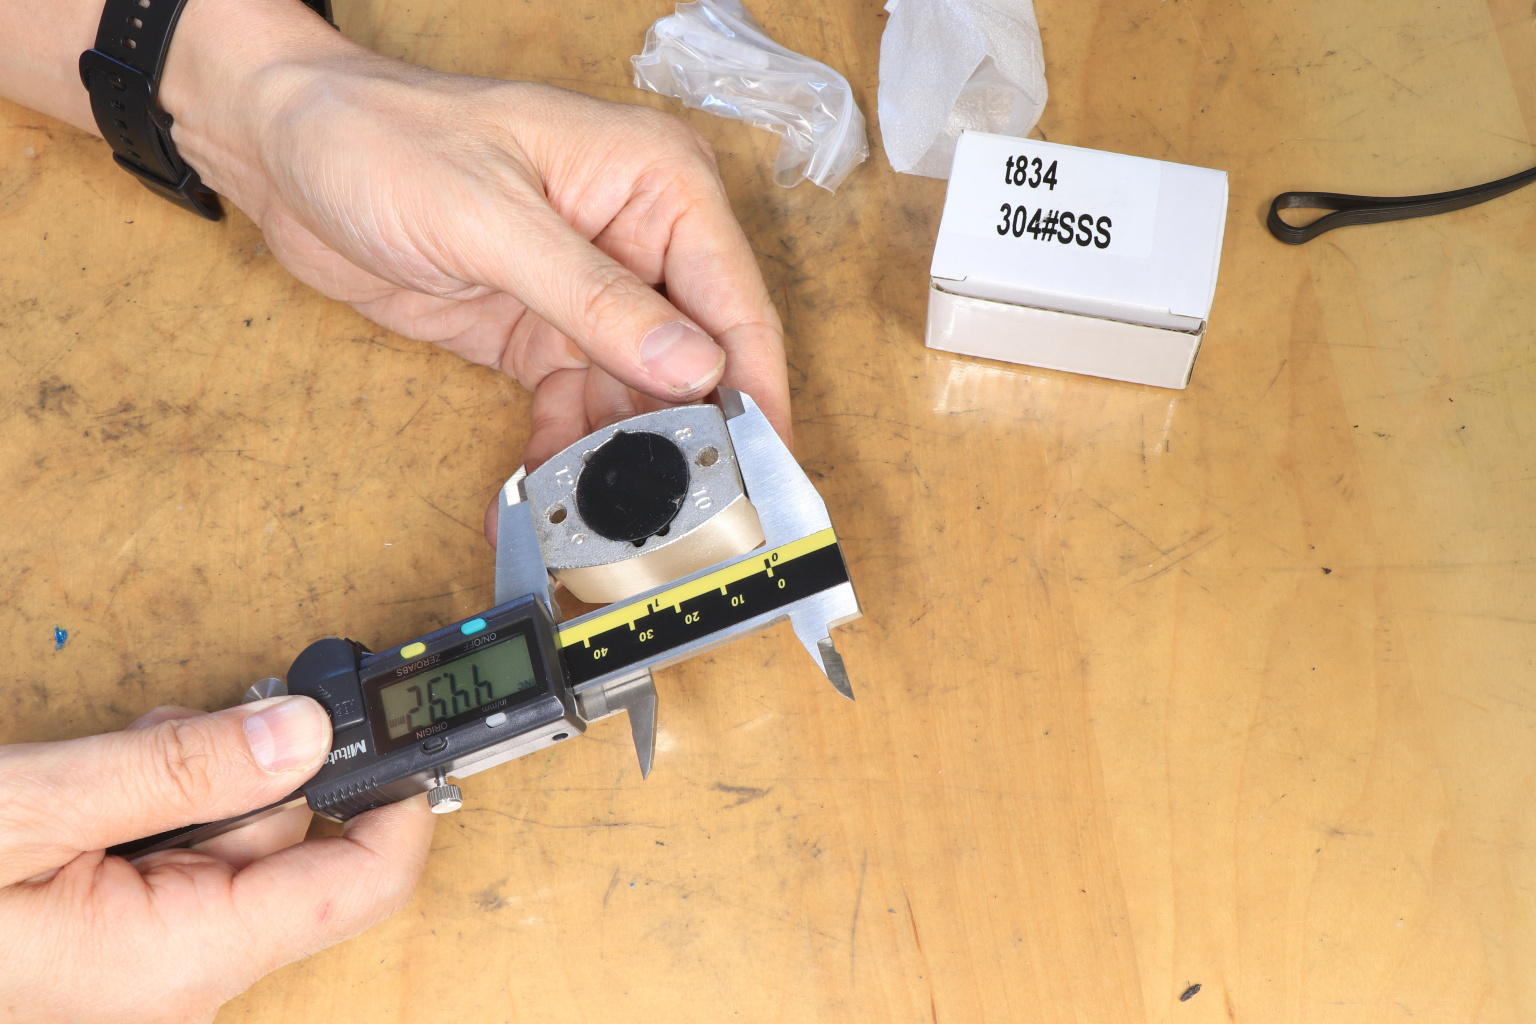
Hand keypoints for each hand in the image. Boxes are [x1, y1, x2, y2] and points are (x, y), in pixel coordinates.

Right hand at [0, 698, 434, 1023]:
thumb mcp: (39, 808)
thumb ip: (182, 768)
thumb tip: (306, 729)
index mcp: (183, 960)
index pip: (360, 885)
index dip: (399, 802)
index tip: (404, 726)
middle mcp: (183, 976)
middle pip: (296, 849)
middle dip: (256, 772)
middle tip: (183, 732)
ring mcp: (151, 963)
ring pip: (239, 842)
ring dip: (197, 783)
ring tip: (116, 766)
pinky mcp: (122, 942)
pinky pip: (186, 858)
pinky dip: (164, 808)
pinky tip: (104, 794)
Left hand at [160, 0, 790, 479]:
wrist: (283, 149)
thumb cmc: (381, 138)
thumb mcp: (492, 218)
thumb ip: (594, 297)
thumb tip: (692, 366)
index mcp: (655, 182)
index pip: (733, 298)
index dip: (755, 387)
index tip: (765, 465)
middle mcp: (638, 237)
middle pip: (693, 358)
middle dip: (683, 435)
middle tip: (678, 512)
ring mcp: (590, 291)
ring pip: (636, 395)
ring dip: (619, 456)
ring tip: (602, 517)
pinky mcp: (542, 331)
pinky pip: (576, 405)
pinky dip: (564, 452)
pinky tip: (548, 494)